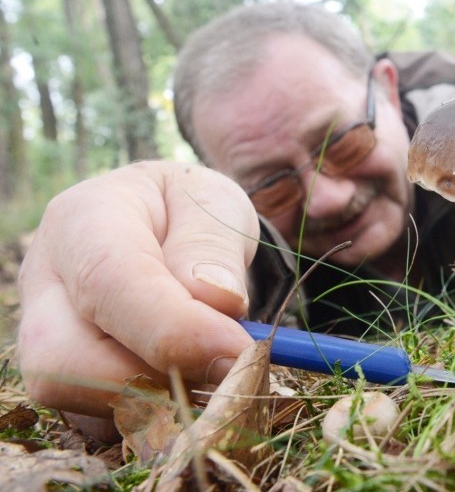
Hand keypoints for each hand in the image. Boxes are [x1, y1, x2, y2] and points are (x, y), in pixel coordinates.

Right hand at [17, 161, 259, 419]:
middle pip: (63, 360)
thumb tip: (218, 301)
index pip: (109, 283)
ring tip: (219, 368)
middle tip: (229, 370)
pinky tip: (198, 384)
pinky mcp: (71, 379)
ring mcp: (48, 337)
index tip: (236, 351)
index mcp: (82, 221)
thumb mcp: (213, 203)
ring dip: (159, 401)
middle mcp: (47, 284)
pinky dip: (155, 416)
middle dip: (152, 380)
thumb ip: (214, 246)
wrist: (166, 222)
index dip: (172, 328)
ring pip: (78, 400)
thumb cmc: (188, 209)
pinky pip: (100, 420)